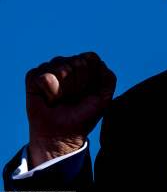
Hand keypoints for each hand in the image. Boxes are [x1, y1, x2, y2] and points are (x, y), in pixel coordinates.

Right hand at [25, 52, 115, 166]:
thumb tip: (100, 62)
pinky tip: (49, 99)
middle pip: (77, 62)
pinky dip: (49, 92)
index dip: (91, 77)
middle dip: (78, 85)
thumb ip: (109, 78)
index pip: (90, 57)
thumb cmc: (84, 115)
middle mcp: (67, 63)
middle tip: (73, 99)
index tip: (88, 92)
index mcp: (85, 66)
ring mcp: (50, 69)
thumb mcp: (103, 99)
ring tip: (61, 100)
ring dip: (63, 90)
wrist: (63, 134)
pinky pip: (43, 77)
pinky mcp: (33, 78)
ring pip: (60, 68)